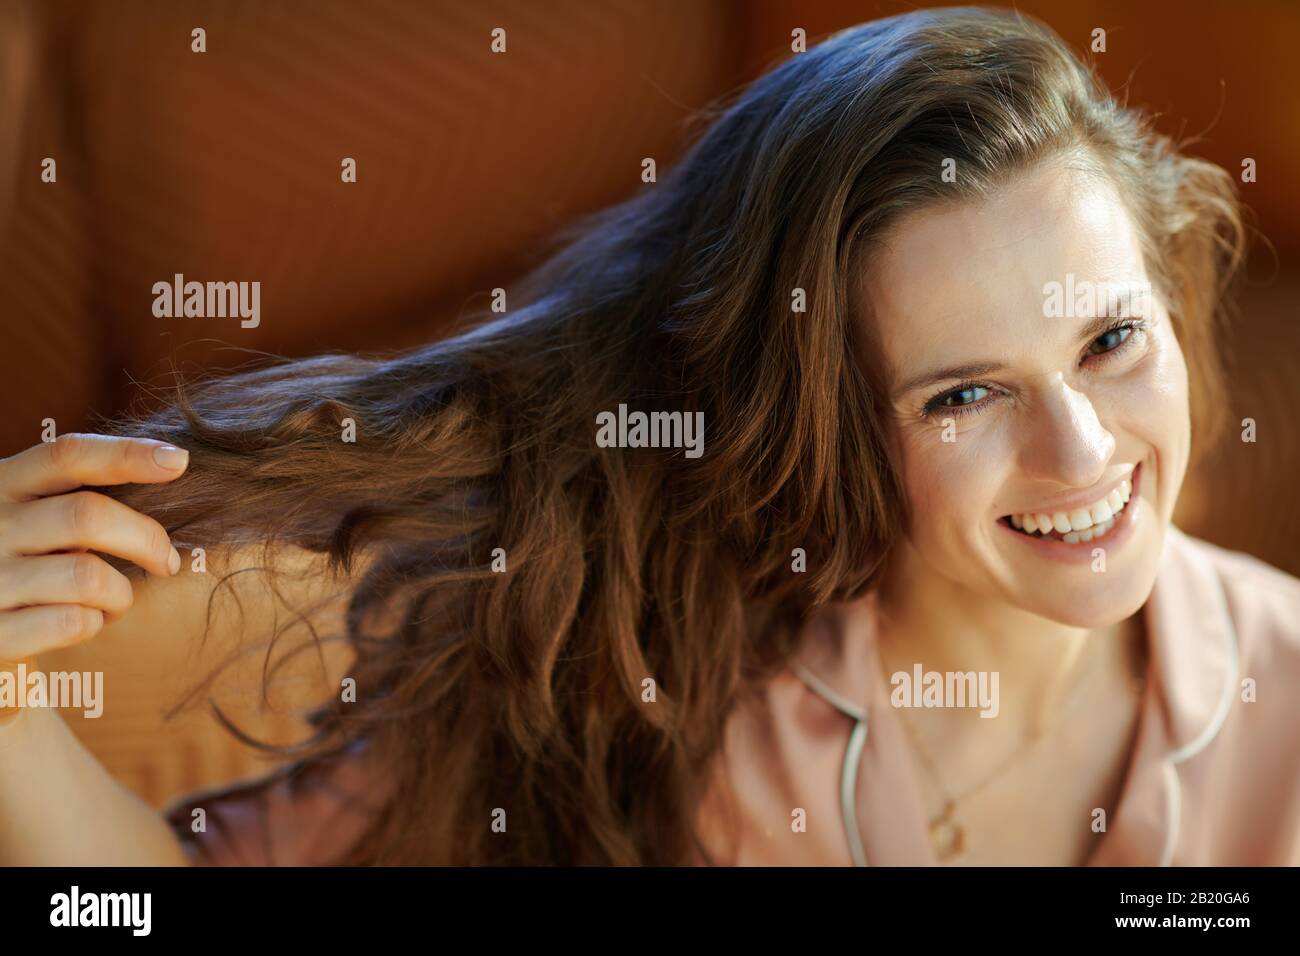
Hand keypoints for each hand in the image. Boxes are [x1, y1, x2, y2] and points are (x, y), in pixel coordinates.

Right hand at [0, 434, 188, 721]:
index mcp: (3, 484)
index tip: (178, 461)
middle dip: (145, 539)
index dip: (127, 454)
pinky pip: (72, 622)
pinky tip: (87, 619)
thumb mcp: (26, 512)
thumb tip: (171, 466)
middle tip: (167, 561)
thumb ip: (73, 494)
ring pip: (87, 576)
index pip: (68, 456)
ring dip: (120, 593)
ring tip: (115, 600)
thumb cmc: (14, 557)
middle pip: (88, 516)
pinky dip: (95, 622)